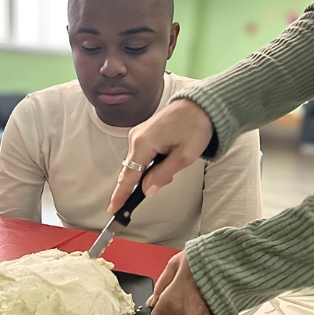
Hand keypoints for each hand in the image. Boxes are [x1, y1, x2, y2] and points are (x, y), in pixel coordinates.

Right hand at [108, 99, 212, 213]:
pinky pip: (141, 155)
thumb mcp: (184, 156)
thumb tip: (146, 191)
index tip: (113, 209)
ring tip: (174, 165)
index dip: (121, 195)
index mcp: (144, 144)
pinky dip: (150, 163)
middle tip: (162, 183)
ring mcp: (138, 135)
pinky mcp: (143, 134)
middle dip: (141, 184)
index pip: (128, 176)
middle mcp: (136, 139)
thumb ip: (163, 175)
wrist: (200, 105)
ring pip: (137, 164)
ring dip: (150, 172)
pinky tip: (167, 160)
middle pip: (131, 171)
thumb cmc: (195, 126)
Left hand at [146, 251, 211, 314]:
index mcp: (171, 302)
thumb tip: (153, 300)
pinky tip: (202, 290)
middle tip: (178, 287)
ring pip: (185, 314)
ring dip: (185, 304)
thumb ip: (160, 285)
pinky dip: (198, 304)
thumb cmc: (202, 260)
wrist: (229, 262)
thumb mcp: (173, 265)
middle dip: (171, 304)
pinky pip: (198, 312)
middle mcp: (185, 313)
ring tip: (193, 285)